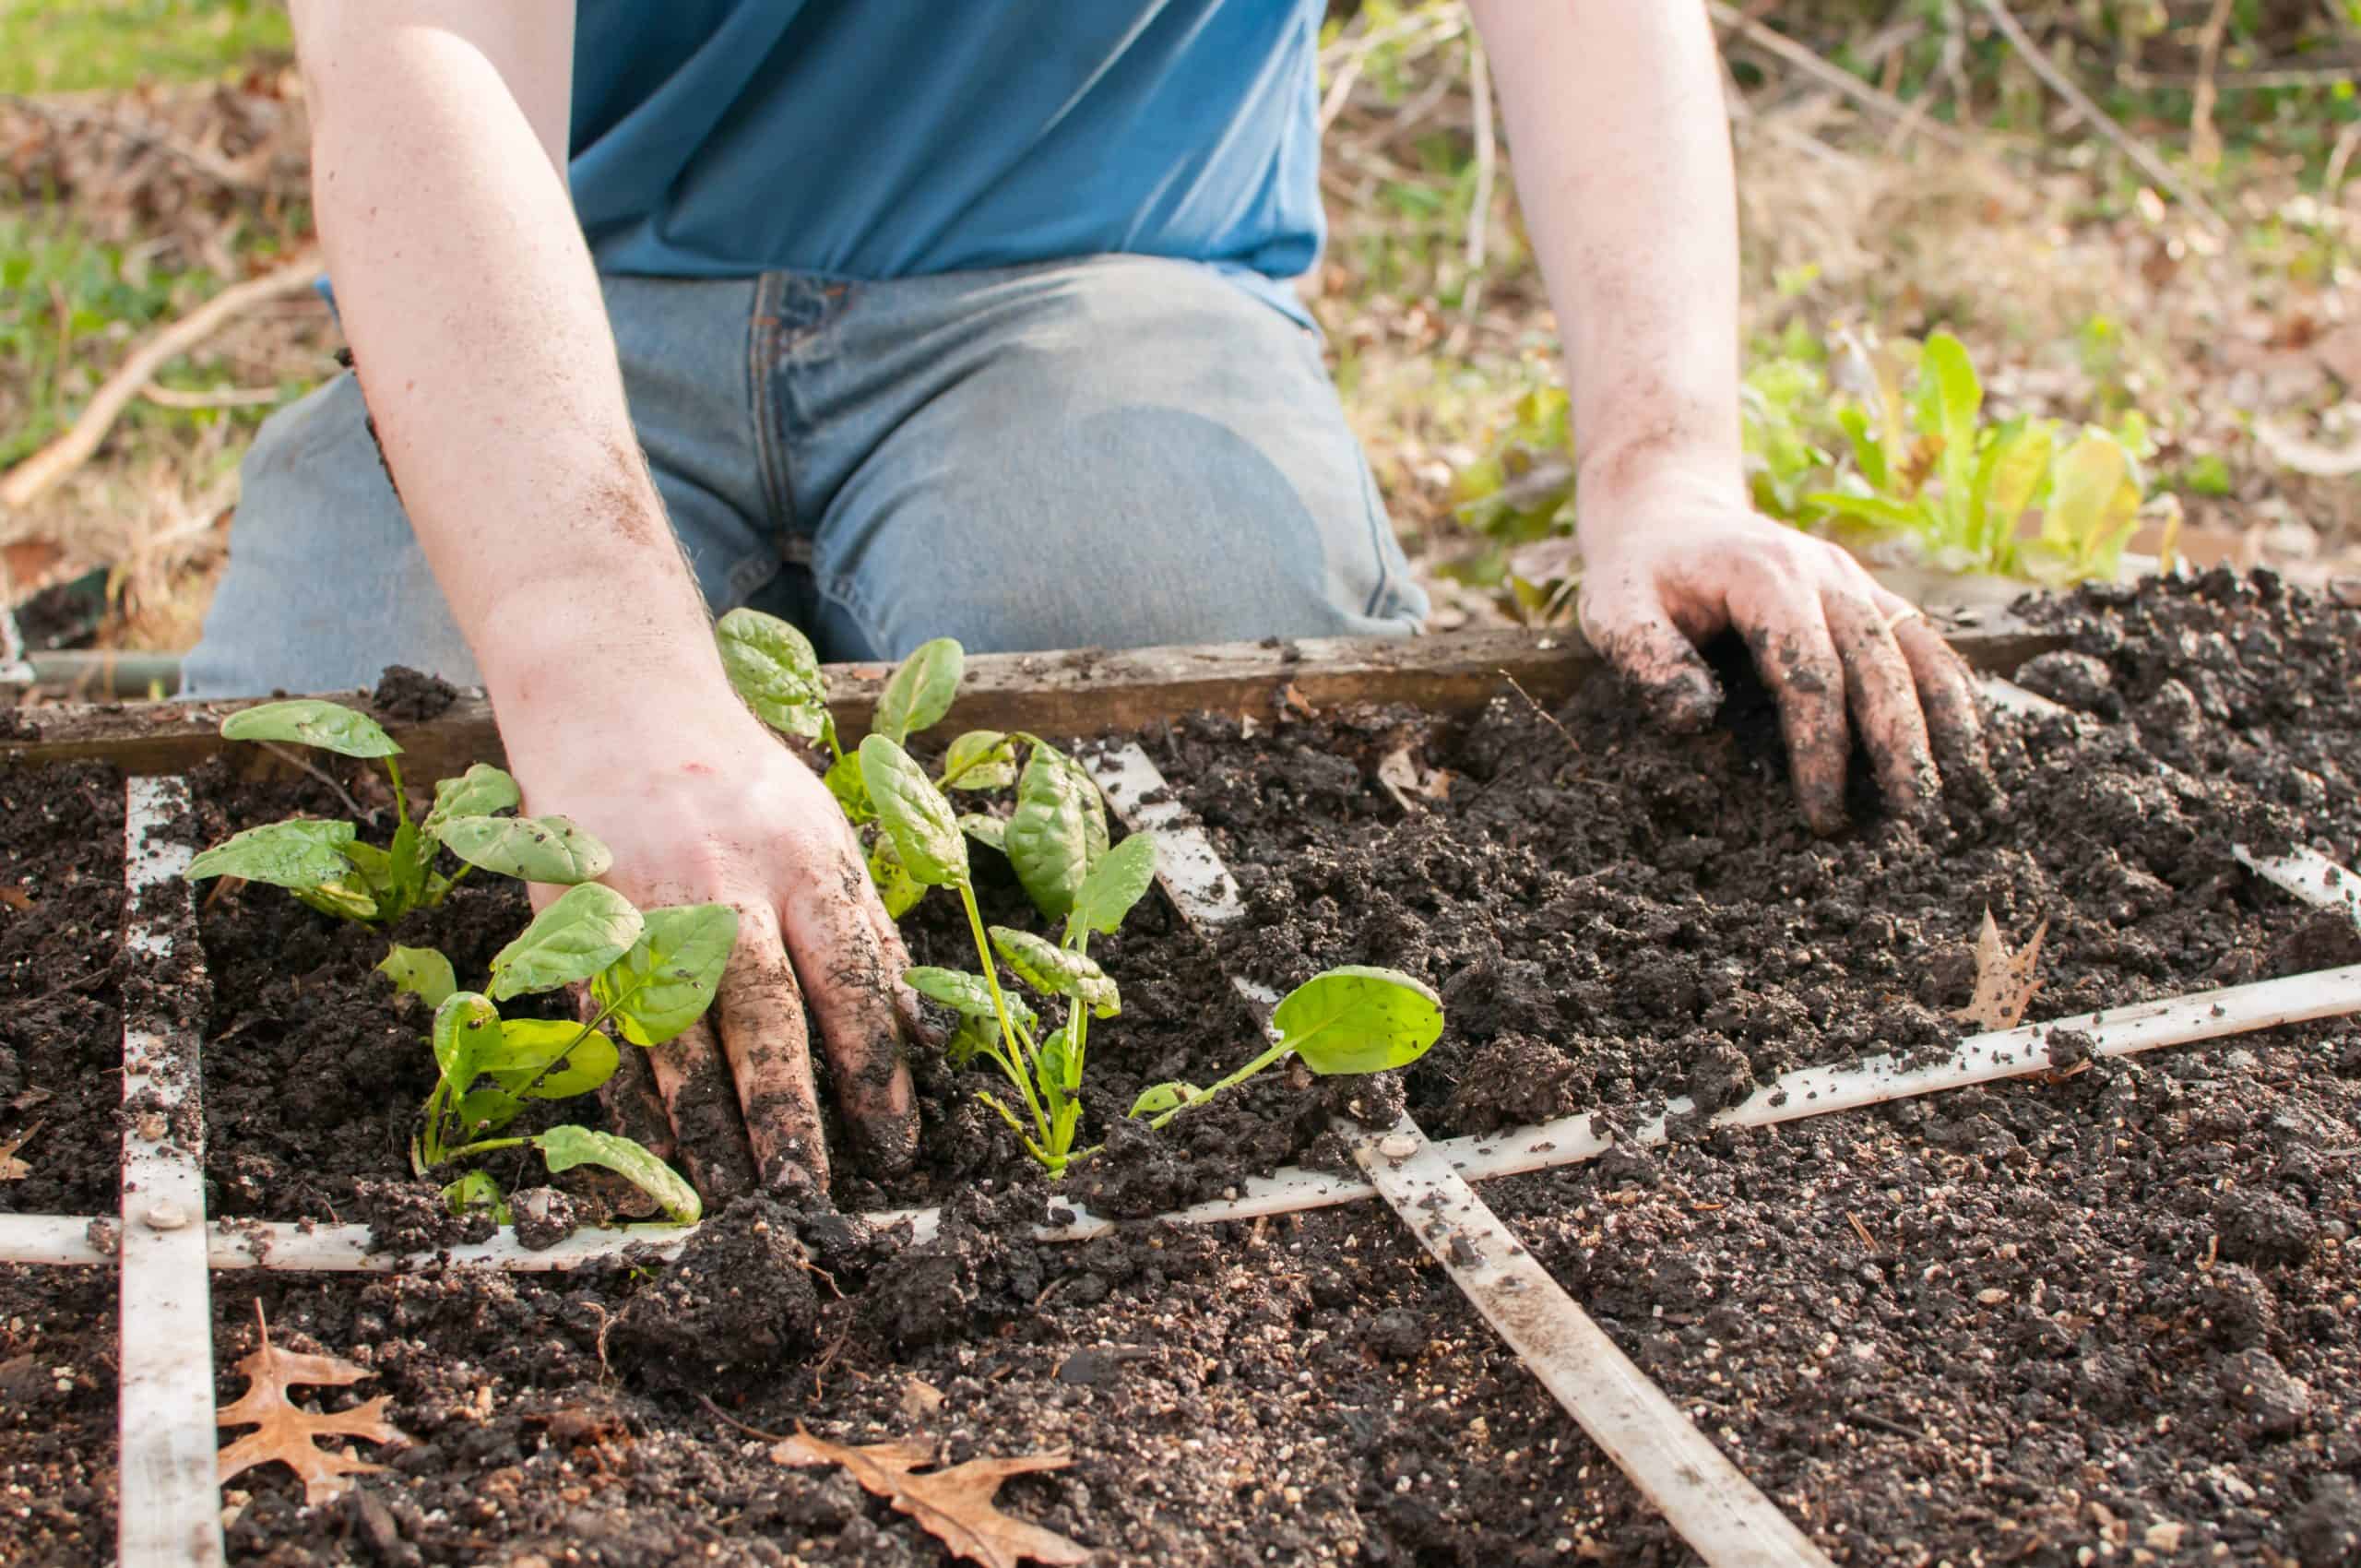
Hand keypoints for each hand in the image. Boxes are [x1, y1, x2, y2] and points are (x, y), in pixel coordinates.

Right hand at [503, 684, 919, 1201]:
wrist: (617, 709)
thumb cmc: (741, 788)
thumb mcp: (824, 834)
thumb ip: (866, 931)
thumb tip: (918, 1031)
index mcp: (802, 861)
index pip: (849, 980)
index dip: (875, 1071)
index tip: (897, 1146)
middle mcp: (723, 884)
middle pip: (762, 1016)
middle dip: (787, 1115)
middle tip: (809, 1198)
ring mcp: (643, 907)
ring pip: (680, 1035)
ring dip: (707, 1126)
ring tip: (735, 1198)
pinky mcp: (579, 925)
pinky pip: (612, 1025)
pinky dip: (635, 1094)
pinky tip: (659, 1151)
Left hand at [1571, 459, 1984, 832]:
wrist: (1670, 515)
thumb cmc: (1640, 575)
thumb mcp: (1614, 610)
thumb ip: (1646, 658)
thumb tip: (1697, 718)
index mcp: (1765, 575)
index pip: (1808, 669)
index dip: (1821, 744)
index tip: (1823, 812)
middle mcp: (1824, 572)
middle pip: (1878, 661)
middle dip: (1898, 740)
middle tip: (1913, 814)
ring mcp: (1854, 579)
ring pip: (1916, 647)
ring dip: (1943, 716)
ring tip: (1965, 786)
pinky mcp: (1867, 594)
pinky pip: (1922, 639)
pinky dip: (1950, 688)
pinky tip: (1968, 741)